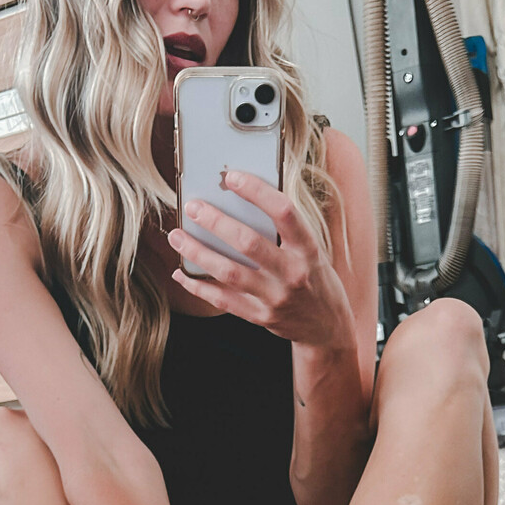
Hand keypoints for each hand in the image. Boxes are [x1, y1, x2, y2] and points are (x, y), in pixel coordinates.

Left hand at [167, 169, 353, 353]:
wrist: (327, 327)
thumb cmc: (315, 279)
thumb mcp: (312, 250)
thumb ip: (284, 230)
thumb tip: (242, 201)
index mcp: (308, 250)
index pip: (284, 213)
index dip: (256, 191)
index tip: (232, 177)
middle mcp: (293, 274)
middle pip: (248, 243)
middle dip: (216, 222)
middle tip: (193, 207)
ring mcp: (275, 298)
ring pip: (229, 273)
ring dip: (198, 253)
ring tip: (177, 236)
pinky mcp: (260, 317)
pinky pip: (223, 301)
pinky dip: (198, 286)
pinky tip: (181, 272)